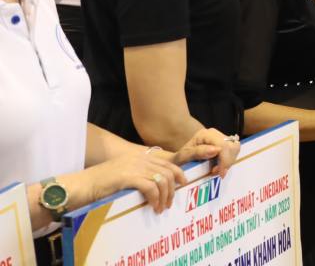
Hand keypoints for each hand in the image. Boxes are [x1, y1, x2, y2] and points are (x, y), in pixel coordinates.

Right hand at [73, 149, 188, 213]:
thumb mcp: (123, 174)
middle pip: (167, 173)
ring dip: (164, 197)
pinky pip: (150, 187)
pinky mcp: (127, 176)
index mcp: (139, 156)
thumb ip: (139, 175)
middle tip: (168, 204)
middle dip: (172, 190)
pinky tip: (152, 206)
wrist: (80, 186)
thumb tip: (156, 187)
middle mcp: (138, 158)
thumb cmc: (99, 184)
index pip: (166, 163)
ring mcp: (133, 166)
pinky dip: (155, 198)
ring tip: (160, 209)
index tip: (183, 184)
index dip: (178, 174)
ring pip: (162, 180)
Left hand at [172, 128, 241, 178]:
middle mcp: (214, 133)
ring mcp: (219, 137)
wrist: (179, 159)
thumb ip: (199, 152)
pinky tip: (220, 166)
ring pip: (235, 148)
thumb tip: (216, 150)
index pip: (223, 145)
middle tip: (216, 173)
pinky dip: (229, 160)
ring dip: (229, 161)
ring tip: (217, 170)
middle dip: (227, 162)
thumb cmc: (180, 159)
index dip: (224, 160)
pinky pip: (233, 150)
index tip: (219, 173)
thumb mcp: (185, 157)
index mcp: (205, 134)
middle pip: (231, 146)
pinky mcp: (223, 142)